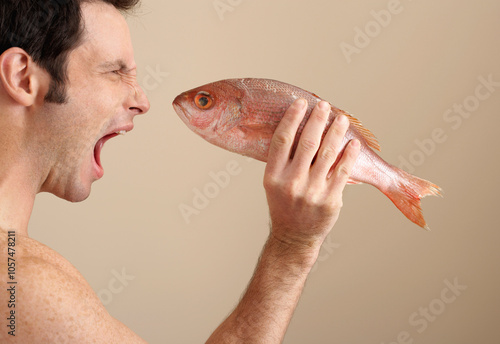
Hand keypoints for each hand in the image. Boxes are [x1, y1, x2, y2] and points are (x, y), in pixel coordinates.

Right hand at [263, 99, 360, 254]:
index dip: (292, 118)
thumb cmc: (284, 206)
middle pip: (307, 142)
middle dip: (317, 120)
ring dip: (336, 132)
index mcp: (273, 176)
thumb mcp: (274, 183)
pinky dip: (349, 155)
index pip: (282, 140)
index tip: (301, 103)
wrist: (293, 237)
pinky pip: (343, 171)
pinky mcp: (330, 199)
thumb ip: (283, 160)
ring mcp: (312, 191)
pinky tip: (353, 143)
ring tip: (342, 119)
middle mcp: (291, 182)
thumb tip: (299, 130)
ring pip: (327, 153)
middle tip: (324, 106)